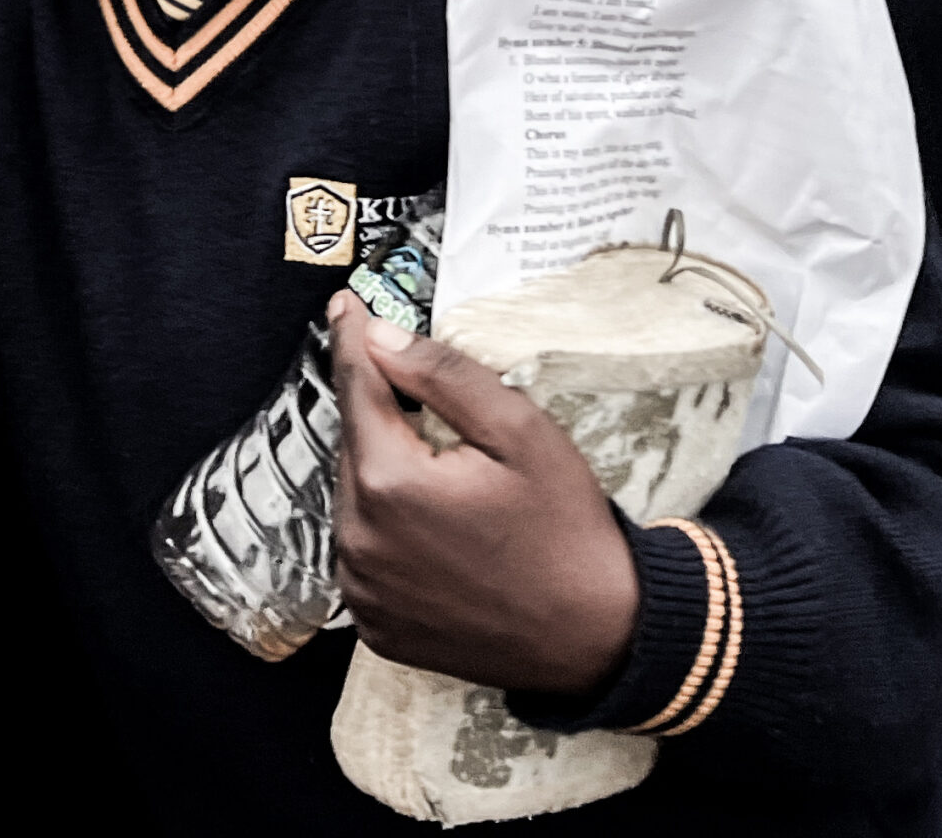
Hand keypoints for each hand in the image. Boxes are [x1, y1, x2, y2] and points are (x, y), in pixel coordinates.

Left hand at [329, 293, 639, 697]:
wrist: (596, 636)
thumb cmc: (564, 528)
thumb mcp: (519, 429)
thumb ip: (443, 375)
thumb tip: (378, 338)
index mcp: (389, 485)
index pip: (356, 389)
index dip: (351, 340)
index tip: (345, 306)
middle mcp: (359, 541)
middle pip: (355, 445)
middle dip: (385, 415)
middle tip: (431, 407)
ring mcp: (362, 590)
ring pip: (354, 497)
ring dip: (384, 472)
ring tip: (446, 474)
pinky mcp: (374, 624)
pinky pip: (364, 551)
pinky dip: (385, 526)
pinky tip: (435, 525)